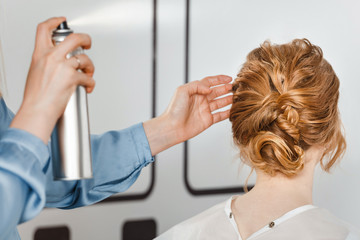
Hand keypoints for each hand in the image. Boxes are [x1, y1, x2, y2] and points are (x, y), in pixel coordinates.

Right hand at [10, 17, 95, 142]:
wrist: (37, 111)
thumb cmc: (35, 97)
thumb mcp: (35, 73)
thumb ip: (46, 64)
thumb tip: (58, 64)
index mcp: (40, 54)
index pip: (44, 29)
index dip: (54, 22)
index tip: (62, 22)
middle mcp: (52, 57)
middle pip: (74, 38)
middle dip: (85, 39)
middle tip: (88, 44)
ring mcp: (63, 67)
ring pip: (85, 59)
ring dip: (90, 67)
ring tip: (88, 74)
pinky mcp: (72, 78)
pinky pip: (88, 78)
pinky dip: (91, 83)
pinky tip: (88, 87)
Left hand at [144, 75, 231, 154]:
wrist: (172, 127)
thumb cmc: (174, 109)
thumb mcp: (182, 91)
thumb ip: (197, 85)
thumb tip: (210, 88)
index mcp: (195, 91)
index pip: (209, 82)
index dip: (219, 79)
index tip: (229, 78)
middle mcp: (201, 100)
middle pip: (217, 92)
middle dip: (227, 89)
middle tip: (236, 87)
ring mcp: (205, 110)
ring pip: (220, 103)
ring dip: (229, 99)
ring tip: (238, 96)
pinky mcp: (208, 120)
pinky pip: (220, 115)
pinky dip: (228, 112)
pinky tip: (234, 109)